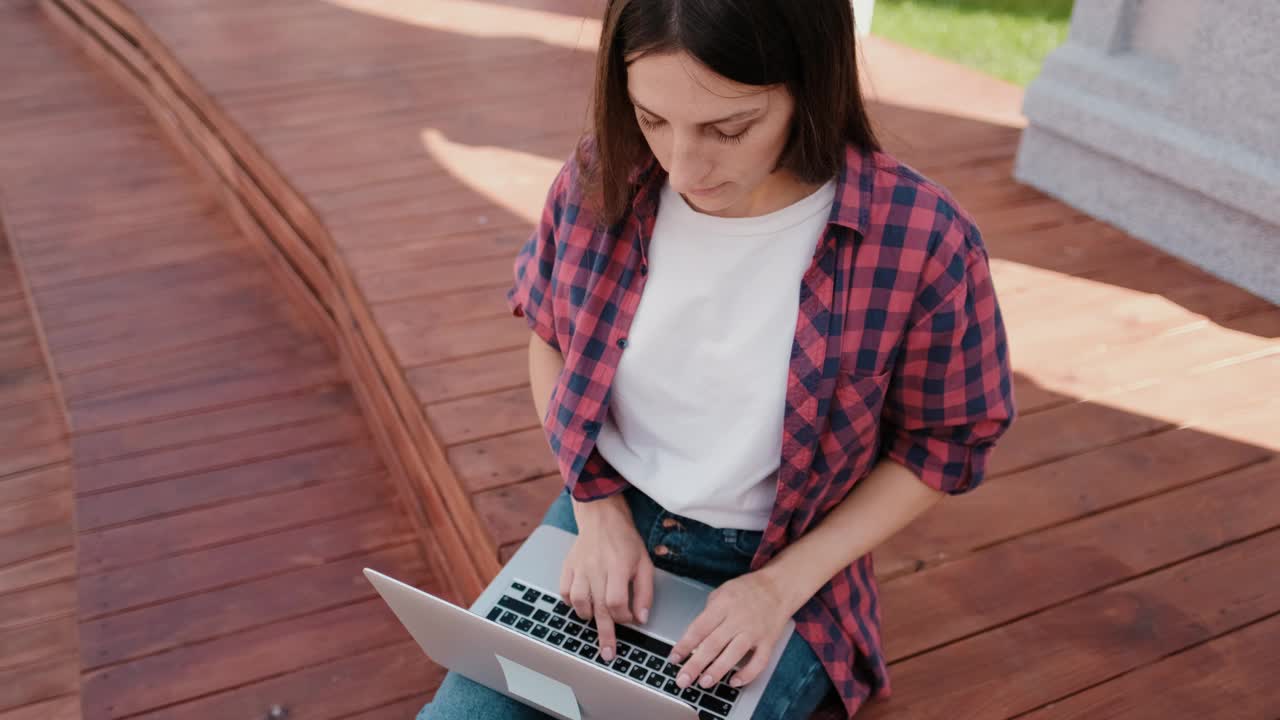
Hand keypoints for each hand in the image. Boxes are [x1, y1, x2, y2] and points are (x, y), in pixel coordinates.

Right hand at [559, 496, 654, 662]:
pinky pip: (564, 591)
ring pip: (578, 601)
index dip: (624, 617)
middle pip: (598, 607)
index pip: (617, 602)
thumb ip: (645, 592)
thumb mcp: (645, 563)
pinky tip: (581, 604)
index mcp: (619, 566)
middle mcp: (597, 568)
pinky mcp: (568, 566)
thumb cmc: (626, 541)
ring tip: (596, 619)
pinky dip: (570, 603)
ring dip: (588, 615)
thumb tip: (641, 618)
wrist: (602, 517)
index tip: (630, 620)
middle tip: (608, 653)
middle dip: (605, 634)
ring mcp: (580, 567)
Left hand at [668, 571, 791, 690]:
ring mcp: (754, 631)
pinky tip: (735, 682)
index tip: (674, 658)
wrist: (779, 587)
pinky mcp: (768, 641)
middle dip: (695, 664)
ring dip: (717, 670)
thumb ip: (708, 613)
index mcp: (723, 604)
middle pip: (713, 644)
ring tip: (704, 683)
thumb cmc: (747, 590)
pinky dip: (748, 674)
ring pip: (734, 654)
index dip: (685, 645)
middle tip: (683, 679)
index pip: (699, 628)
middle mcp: (738, 618)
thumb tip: (694, 638)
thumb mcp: (722, 592)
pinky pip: (759, 662)